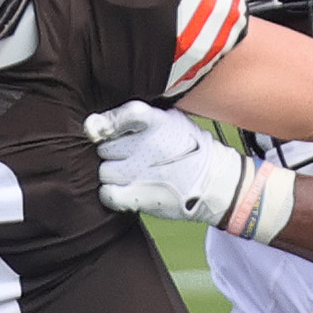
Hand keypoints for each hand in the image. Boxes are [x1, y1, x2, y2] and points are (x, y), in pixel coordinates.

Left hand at [87, 101, 249, 225]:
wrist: (215, 183)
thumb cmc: (190, 150)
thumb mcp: (173, 120)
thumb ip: (141, 117)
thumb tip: (97, 123)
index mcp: (157, 122)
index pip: (124, 115)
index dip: (106, 122)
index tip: (100, 129)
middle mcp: (148, 145)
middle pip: (106, 147)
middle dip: (114, 152)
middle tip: (131, 157)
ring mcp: (141, 173)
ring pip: (105, 171)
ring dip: (113, 174)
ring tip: (131, 175)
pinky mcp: (140, 197)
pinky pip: (107, 193)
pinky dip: (110, 194)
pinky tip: (123, 191)